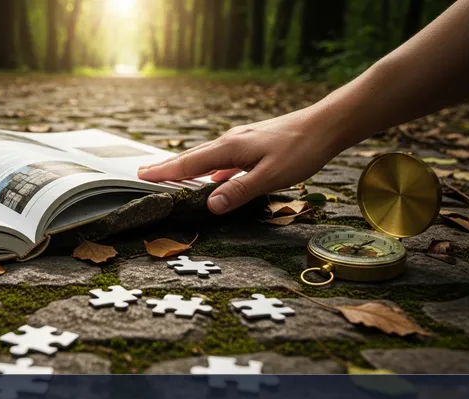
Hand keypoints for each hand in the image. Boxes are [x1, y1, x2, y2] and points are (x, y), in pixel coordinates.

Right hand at [137, 107, 342, 213]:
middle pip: (193, 157)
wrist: (326, 124)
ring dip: (187, 167)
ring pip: (207, 156)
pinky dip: (209, 168)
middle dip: (168, 167)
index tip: (142, 175)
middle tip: (145, 173)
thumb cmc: (301, 150)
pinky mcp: (252, 143)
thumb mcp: (270, 176)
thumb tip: (210, 205)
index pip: (189, 163)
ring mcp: (242, 141)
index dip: (165, 172)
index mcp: (230, 149)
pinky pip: (222, 158)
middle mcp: (231, 141)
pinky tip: (214, 177)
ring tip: (171, 176)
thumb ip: (239, 191)